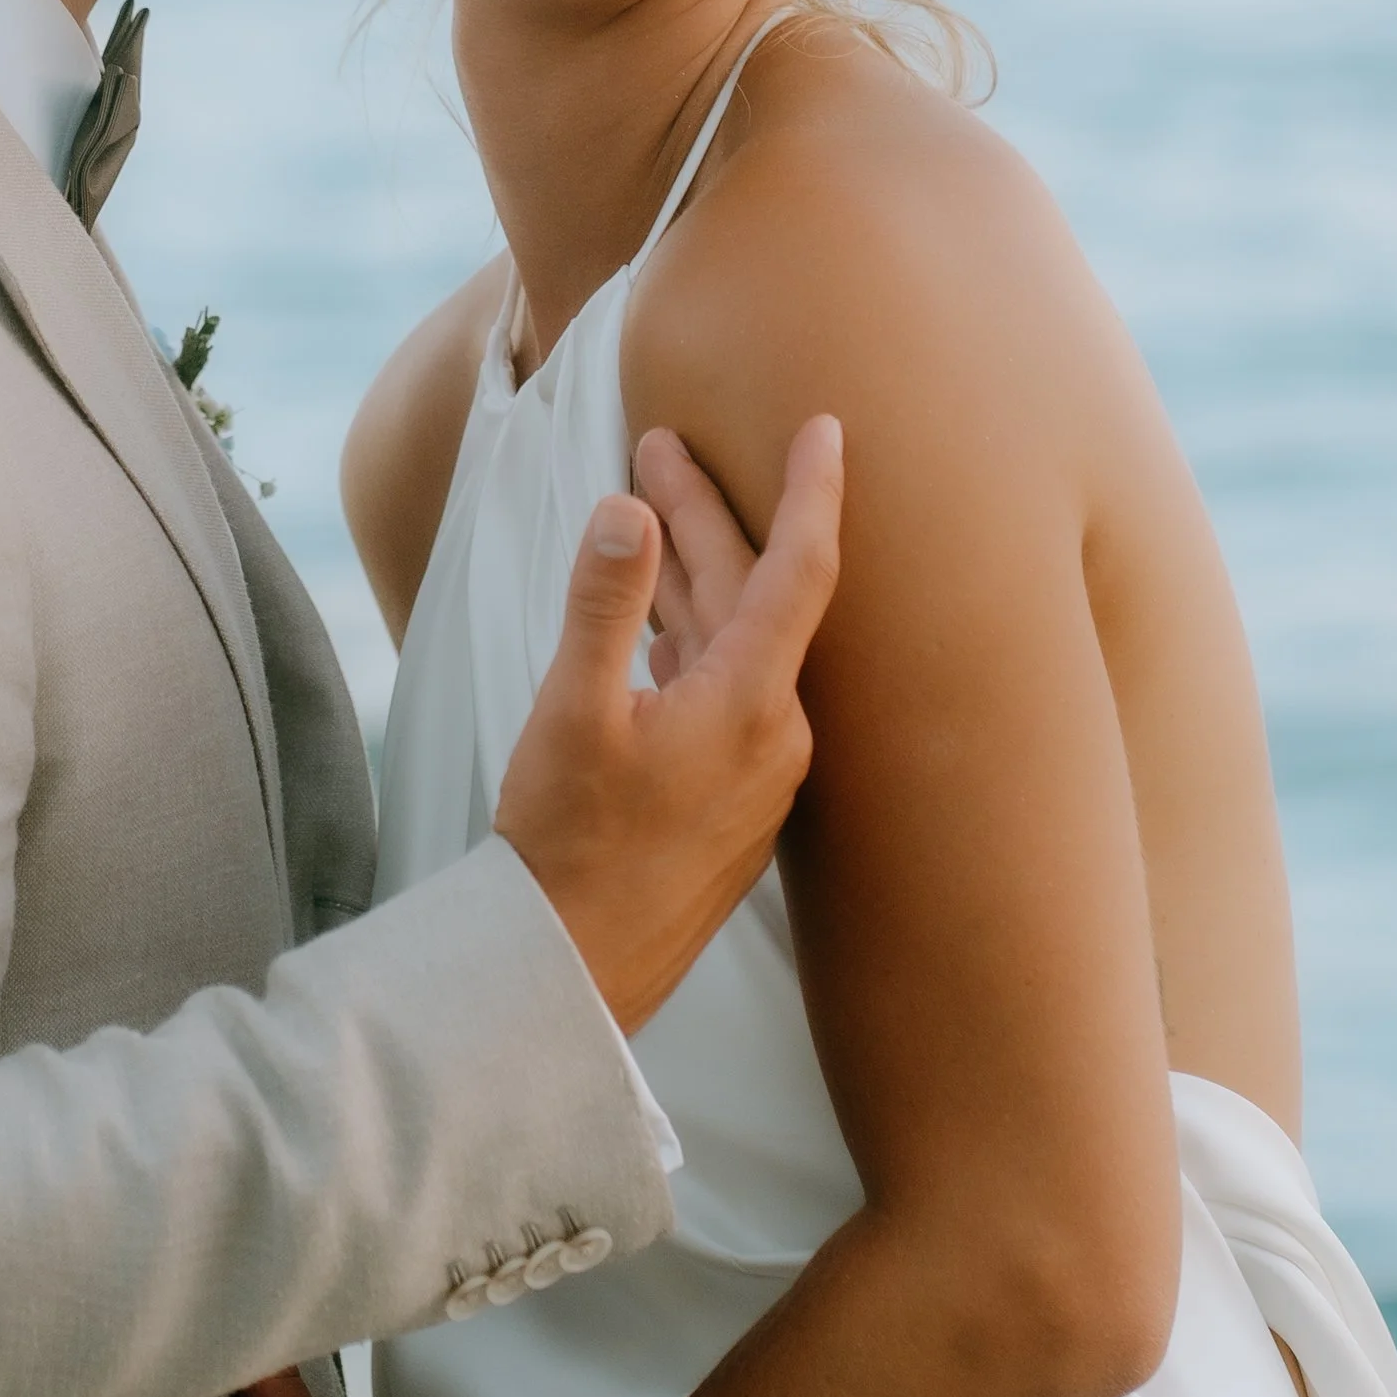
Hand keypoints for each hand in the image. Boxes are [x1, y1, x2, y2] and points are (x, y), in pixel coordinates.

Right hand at [495, 412, 841, 1029]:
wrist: (573, 971)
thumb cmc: (569, 845)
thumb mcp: (573, 710)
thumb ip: (604, 602)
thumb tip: (629, 510)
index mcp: (750, 703)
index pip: (802, 568)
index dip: (815, 488)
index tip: (827, 425)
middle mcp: (774, 735)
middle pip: (750, 595)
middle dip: (703, 515)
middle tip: (658, 445)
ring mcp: (757, 774)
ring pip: (733, 644)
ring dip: (688, 577)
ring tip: (643, 514)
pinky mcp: (730, 804)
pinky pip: (723, 692)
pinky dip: (688, 639)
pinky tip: (655, 627)